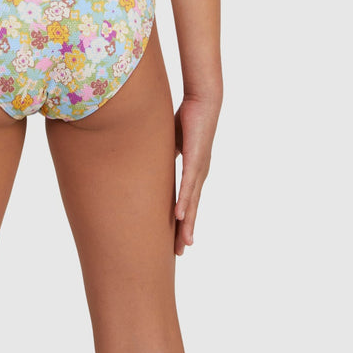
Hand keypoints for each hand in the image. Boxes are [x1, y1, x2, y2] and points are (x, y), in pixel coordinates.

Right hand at [174, 91, 220, 255]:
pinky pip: (188, 184)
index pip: (187, 201)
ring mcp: (199, 168)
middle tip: (181, 252)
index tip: (177, 238)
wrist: (204, 101)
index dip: (182, 220)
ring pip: (192, 202)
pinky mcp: (196, 159)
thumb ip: (163, 153)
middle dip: (186, 230)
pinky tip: (180, 216)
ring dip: (187, 223)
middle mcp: (199, 174)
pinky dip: (185, 201)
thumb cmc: (188, 117)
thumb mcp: (170, 140)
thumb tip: (149, 160)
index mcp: (193, 171)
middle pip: (192, 208)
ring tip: (184, 244)